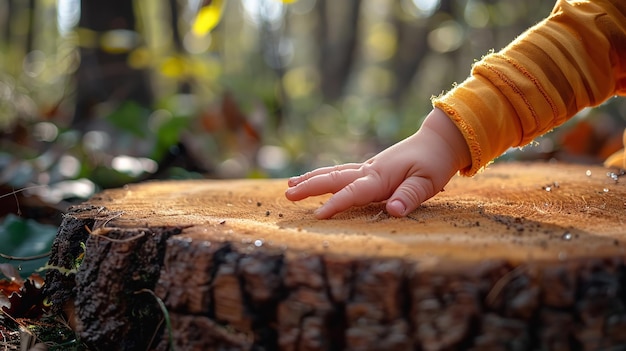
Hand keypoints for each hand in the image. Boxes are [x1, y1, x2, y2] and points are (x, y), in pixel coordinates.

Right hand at [285, 108, 470, 218]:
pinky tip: (315, 180)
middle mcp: (369, 171)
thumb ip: (409, 197)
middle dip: (310, 187)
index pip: (353, 192)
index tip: (318, 215)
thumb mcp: (429, 182)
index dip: (336, 204)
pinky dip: (324, 176)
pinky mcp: (370, 170)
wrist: (438, 141)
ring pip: (334, 174)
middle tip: (288, 195)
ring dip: (312, 179)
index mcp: (381, 176)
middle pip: (334, 179)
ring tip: (290, 186)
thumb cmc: (434, 163)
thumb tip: (392, 210)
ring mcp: (368, 168)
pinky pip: (342, 173)